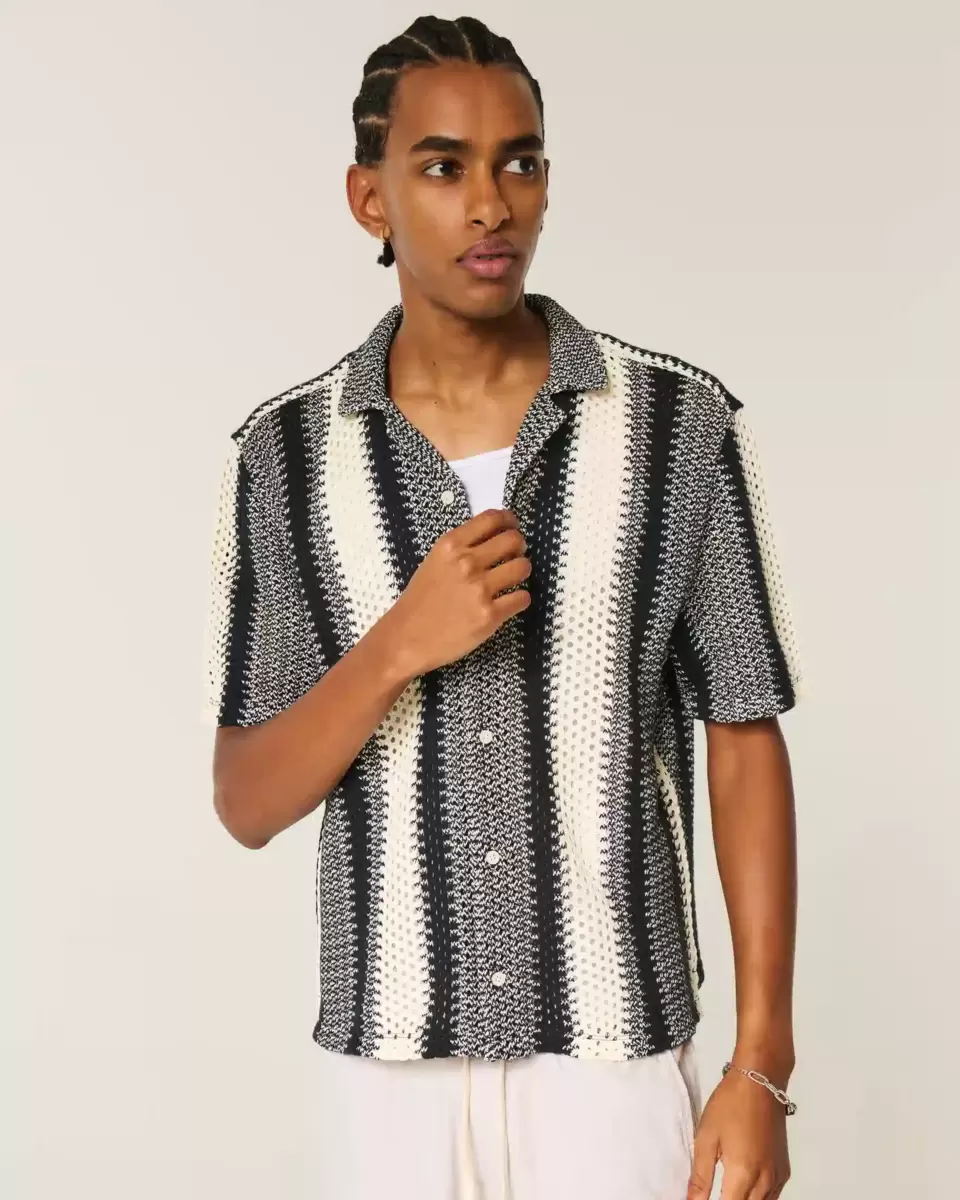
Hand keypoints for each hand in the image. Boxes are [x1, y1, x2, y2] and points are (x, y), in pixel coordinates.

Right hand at [386, 507, 531, 675]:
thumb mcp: (434, 561)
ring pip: (523, 567)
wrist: (406, 638)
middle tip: (515, 556)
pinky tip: (509, 602)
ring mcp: (479, 590)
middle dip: (519, 546)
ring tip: (511, 580)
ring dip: (522, 571)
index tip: (512, 528)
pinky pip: (522, 598)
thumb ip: (461, 548)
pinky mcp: (489, 616)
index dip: (509, 521)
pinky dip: (520, 599)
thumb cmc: (420, 600)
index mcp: (451, 545)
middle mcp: (467, 563)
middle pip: (514, 540)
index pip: (492, 519)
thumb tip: (493, 538)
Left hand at [686, 1067, 791, 1198]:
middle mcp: (765, 1181)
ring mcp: (778, 1177)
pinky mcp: (784, 1170)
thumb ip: (700, 1176)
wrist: (760, 1081)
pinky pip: (772, 1198)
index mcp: (743, 1173)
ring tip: (725, 1190)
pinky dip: (757, 1199)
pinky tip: (743, 1191)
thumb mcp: (706, 1137)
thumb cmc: (729, 1104)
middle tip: (712, 1193)